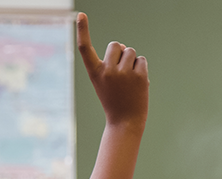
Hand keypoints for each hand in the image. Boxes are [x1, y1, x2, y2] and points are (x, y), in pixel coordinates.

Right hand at [76, 13, 147, 127]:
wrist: (125, 121)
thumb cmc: (114, 99)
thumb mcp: (104, 81)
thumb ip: (110, 63)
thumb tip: (125, 48)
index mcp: (94, 72)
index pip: (85, 47)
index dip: (82, 30)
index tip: (80, 14)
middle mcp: (107, 70)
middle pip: (115, 44)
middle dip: (120, 52)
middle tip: (121, 70)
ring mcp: (124, 73)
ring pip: (130, 51)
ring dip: (132, 60)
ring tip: (129, 78)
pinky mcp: (139, 76)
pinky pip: (141, 60)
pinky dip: (141, 68)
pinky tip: (138, 82)